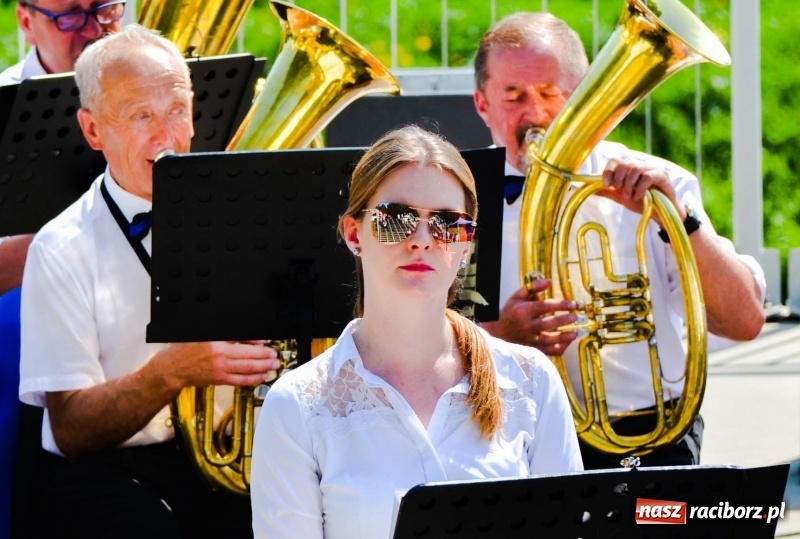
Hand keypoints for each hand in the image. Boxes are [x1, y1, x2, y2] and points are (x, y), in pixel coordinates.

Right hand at [160, 340, 280, 388]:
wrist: (172, 369)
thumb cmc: (186, 350)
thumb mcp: (203, 336)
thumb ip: (225, 337)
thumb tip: (247, 339)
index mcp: (216, 342)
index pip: (241, 341)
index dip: (257, 343)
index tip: (267, 343)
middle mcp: (219, 356)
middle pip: (248, 357)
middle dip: (265, 357)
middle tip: (275, 356)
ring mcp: (220, 370)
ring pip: (246, 369)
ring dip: (262, 368)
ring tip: (273, 366)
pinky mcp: (219, 380)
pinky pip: (240, 380)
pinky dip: (252, 379)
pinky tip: (261, 377)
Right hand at [489, 279, 578, 355]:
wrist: (498, 332)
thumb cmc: (510, 312)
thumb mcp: (518, 296)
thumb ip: (533, 288)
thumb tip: (549, 281)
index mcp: (522, 311)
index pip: (543, 307)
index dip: (559, 305)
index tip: (572, 304)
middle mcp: (526, 326)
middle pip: (547, 324)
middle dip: (563, 320)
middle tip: (575, 317)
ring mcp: (529, 339)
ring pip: (548, 340)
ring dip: (563, 337)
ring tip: (575, 332)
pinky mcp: (532, 349)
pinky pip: (548, 351)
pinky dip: (559, 348)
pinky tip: (567, 342)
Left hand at [597, 158, 680, 223]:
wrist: (659, 213)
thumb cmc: (641, 202)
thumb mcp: (620, 197)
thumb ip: (607, 191)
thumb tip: (589, 188)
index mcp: (630, 167)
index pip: (615, 160)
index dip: (608, 171)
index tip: (606, 185)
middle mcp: (641, 164)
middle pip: (624, 164)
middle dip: (619, 180)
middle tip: (621, 192)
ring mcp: (653, 168)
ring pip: (635, 169)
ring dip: (629, 185)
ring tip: (630, 196)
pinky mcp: (662, 175)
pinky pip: (647, 176)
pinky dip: (640, 188)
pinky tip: (639, 197)